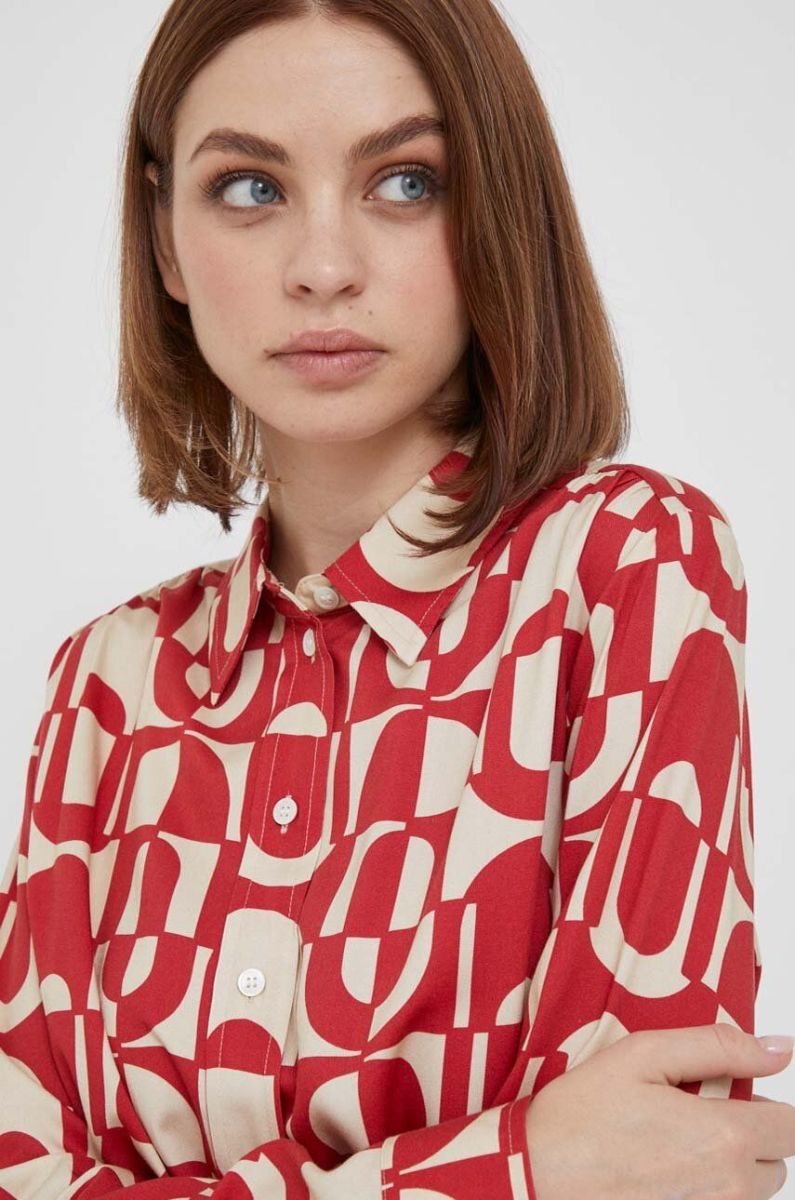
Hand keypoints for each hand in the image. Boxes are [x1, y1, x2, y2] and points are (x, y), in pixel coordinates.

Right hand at [524, 1023, 794, 1198]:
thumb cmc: (581, 1115)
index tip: (728, 1093)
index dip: (765, 1103)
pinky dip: (701, 1189)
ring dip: (727, 1168)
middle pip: (775, 1163)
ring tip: (671, 1144)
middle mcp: (727, 1189)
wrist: (535, 1176)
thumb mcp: (643, 1055)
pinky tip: (661, 1171)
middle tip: (691, 1114)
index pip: (791, 1126)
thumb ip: (718, 1047)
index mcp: (723, 1138)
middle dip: (748, 1135)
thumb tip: (778, 1049)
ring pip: (749, 1192)